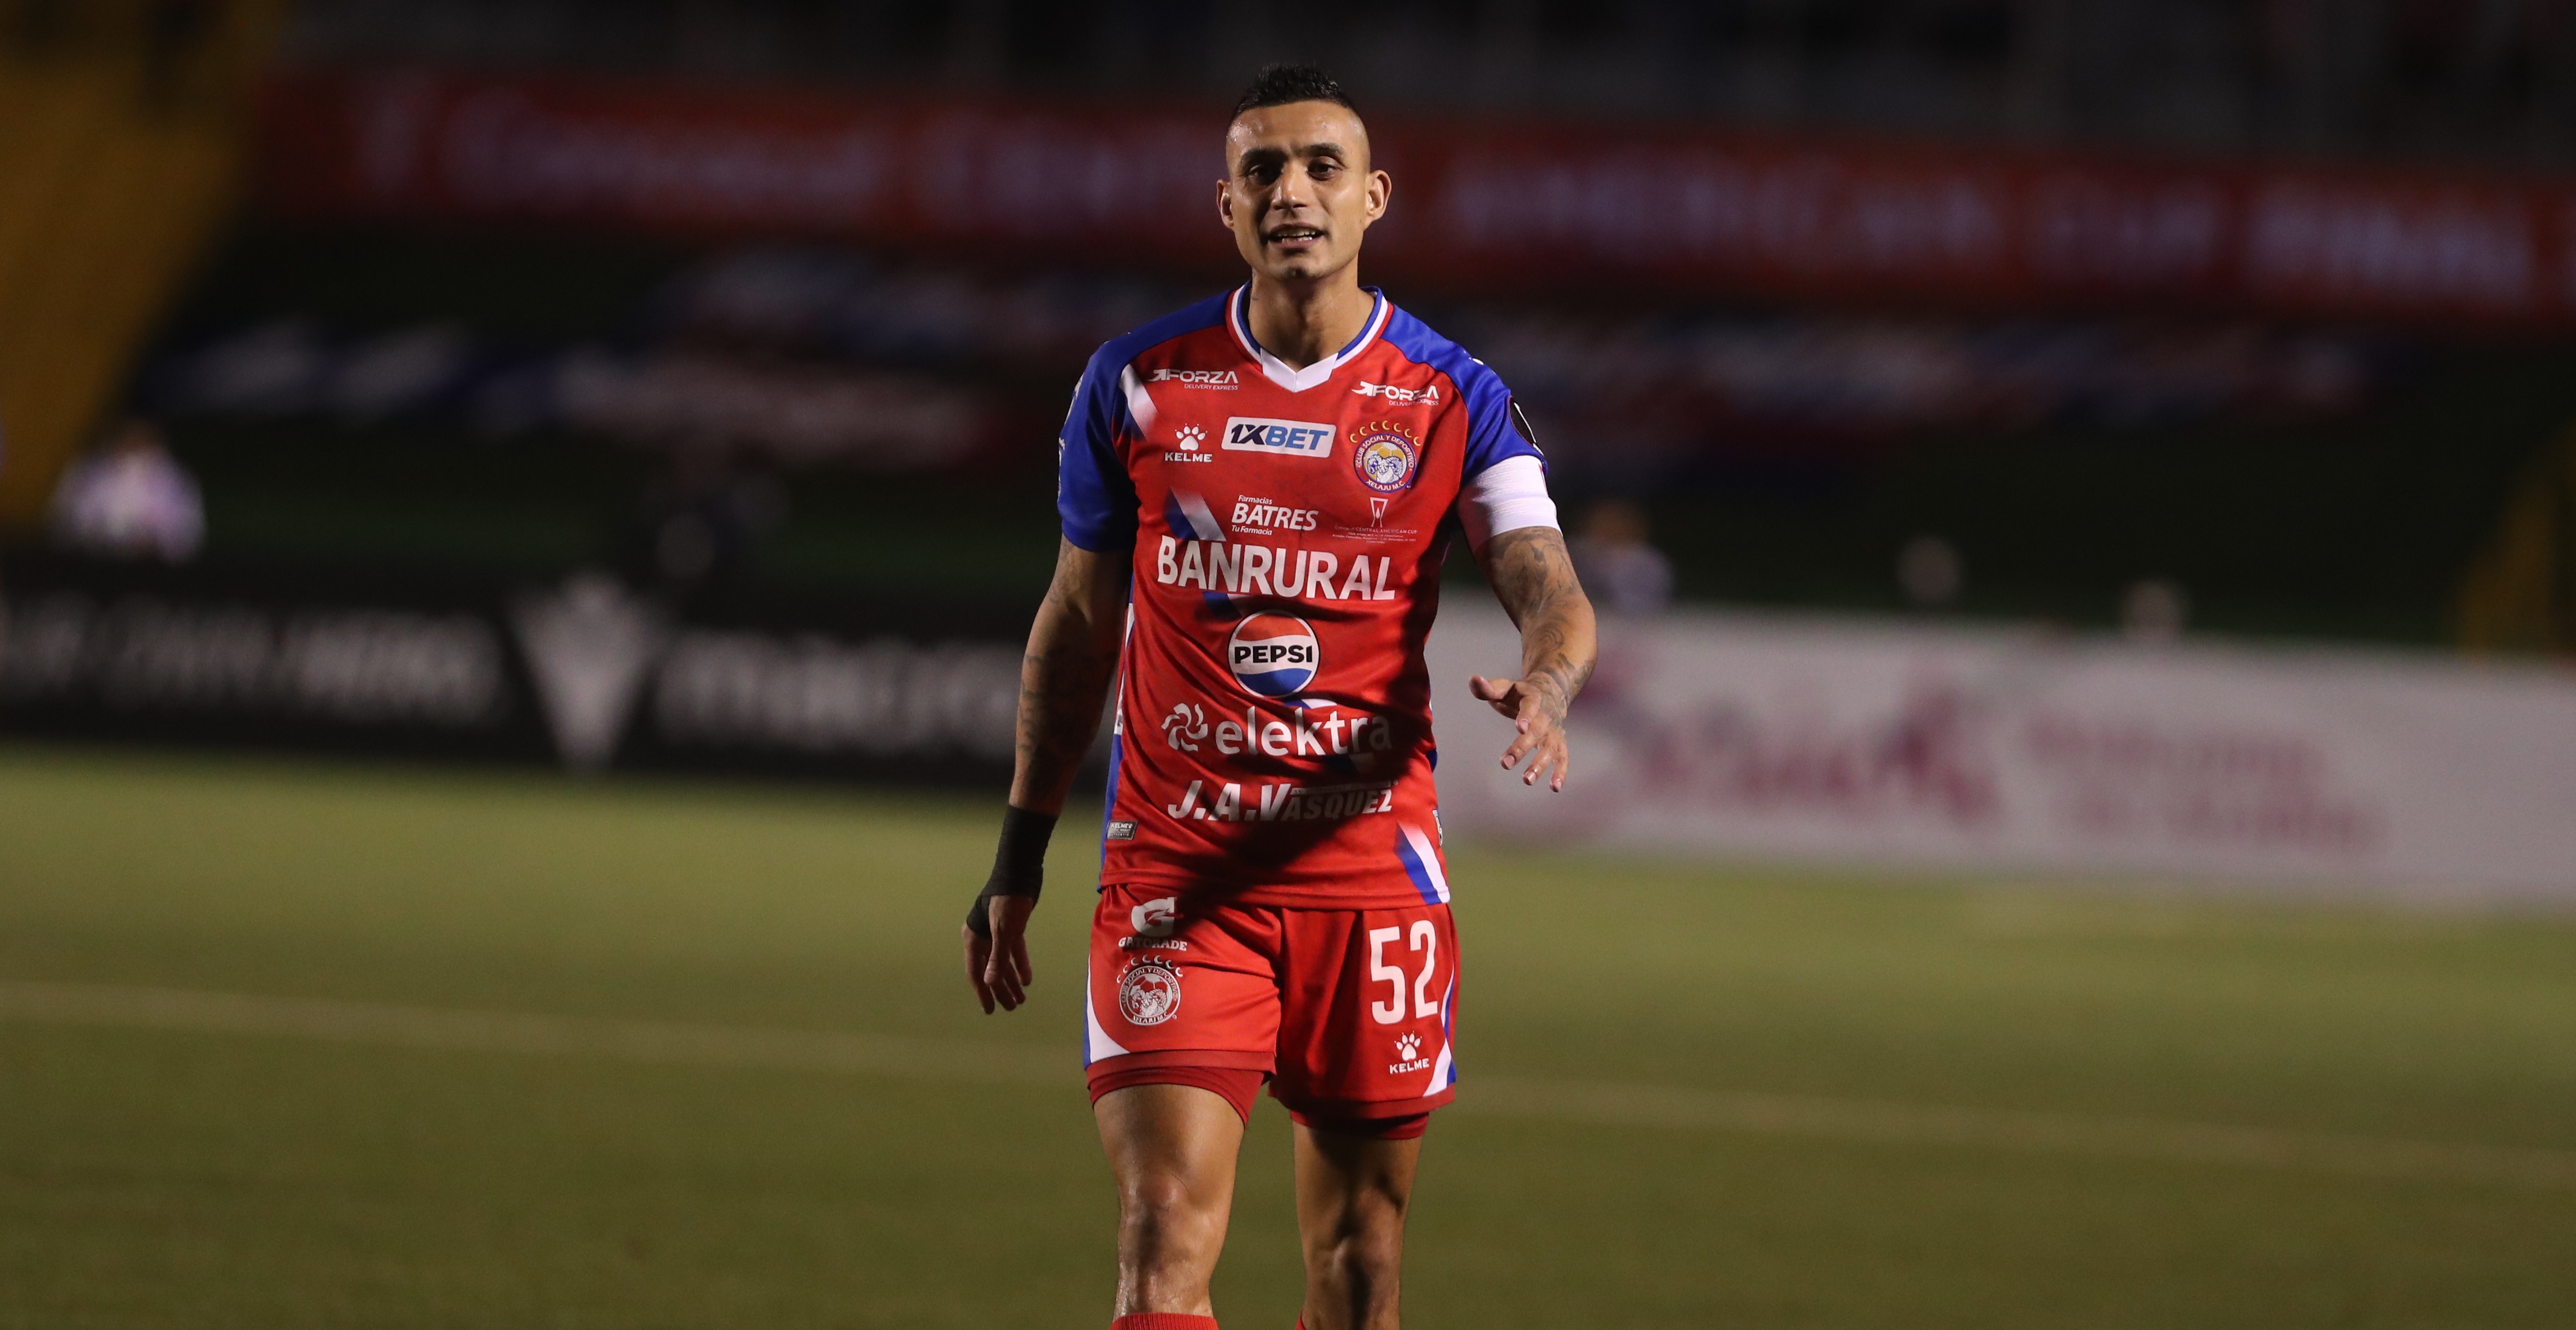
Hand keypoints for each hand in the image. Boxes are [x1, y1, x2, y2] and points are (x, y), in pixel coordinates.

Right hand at [963, 895, 1038, 1013]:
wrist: (1021, 874)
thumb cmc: (1008, 901)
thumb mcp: (1004, 931)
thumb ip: (997, 958)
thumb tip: (990, 984)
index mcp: (973, 938)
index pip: (976, 972)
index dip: (983, 993)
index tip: (991, 1010)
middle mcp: (982, 938)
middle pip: (991, 970)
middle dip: (1001, 990)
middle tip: (1012, 1008)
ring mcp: (996, 933)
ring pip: (1003, 962)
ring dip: (1011, 980)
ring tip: (1021, 999)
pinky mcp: (1011, 928)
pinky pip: (1014, 951)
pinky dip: (1020, 964)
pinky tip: (1027, 979)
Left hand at [1469, 673, 1571, 791]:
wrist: (1549, 693)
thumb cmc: (1519, 694)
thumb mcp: (1504, 687)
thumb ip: (1488, 688)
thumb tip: (1473, 679)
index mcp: (1533, 698)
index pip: (1531, 706)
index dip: (1526, 716)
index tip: (1519, 727)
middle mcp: (1546, 716)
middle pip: (1536, 732)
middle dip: (1522, 748)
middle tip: (1506, 764)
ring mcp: (1554, 731)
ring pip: (1550, 748)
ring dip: (1540, 764)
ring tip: (1527, 780)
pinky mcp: (1559, 743)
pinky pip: (1563, 758)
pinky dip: (1560, 772)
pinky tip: (1554, 787)